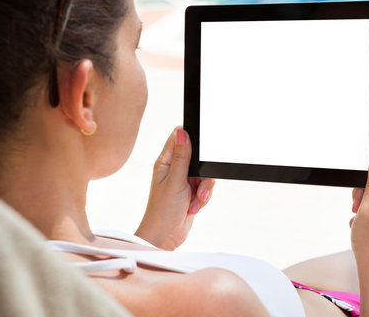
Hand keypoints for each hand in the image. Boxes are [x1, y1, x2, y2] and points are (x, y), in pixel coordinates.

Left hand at [136, 127, 214, 249]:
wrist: (165, 236)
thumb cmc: (162, 211)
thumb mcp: (175, 181)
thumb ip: (181, 156)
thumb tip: (182, 132)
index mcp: (165, 162)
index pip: (178, 139)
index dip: (190, 138)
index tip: (200, 149)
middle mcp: (174, 169)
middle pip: (198, 158)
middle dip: (203, 172)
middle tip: (198, 183)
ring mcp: (184, 181)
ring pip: (205, 175)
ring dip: (204, 189)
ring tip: (195, 200)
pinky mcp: (192, 193)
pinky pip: (206, 188)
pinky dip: (203, 198)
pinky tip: (194, 207)